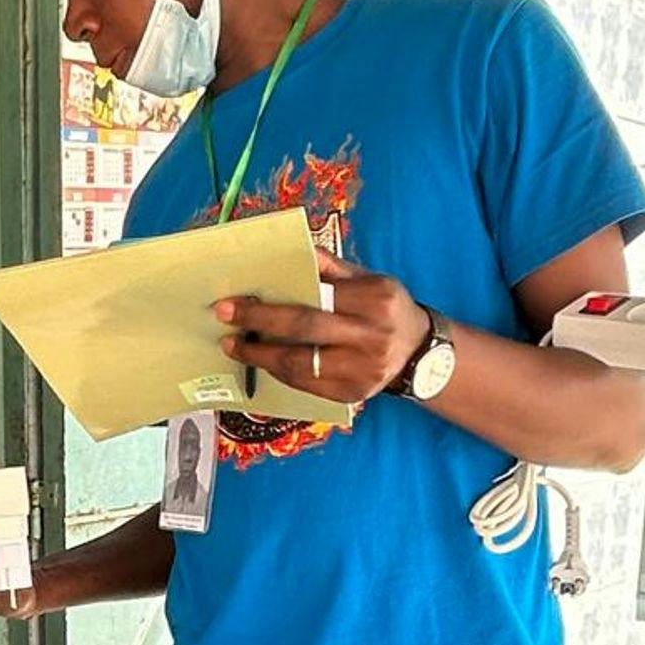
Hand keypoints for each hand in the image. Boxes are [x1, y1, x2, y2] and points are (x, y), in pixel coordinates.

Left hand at [215, 248, 428, 407]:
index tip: (235, 298)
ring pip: (301, 364)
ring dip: (261, 355)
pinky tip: (263, 361)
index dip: (273, 300)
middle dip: (259, 323)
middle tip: (225, 318)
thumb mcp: (370, 279)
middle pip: (305, 330)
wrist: (419, 353)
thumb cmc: (386, 309)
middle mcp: (371, 337)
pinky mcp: (352, 394)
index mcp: (375, 300)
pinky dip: (280, 372)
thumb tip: (295, 250)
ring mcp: (362, 370)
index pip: (316, 296)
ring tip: (235, 346)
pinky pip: (306, 385)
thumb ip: (333, 268)